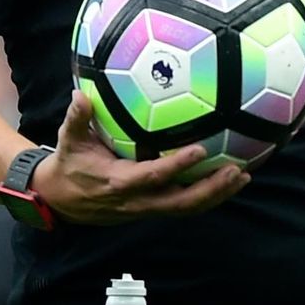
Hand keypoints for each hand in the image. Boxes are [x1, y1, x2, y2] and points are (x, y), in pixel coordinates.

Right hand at [35, 92, 249, 225]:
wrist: (61, 200)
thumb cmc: (69, 165)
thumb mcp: (67, 142)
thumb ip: (76, 118)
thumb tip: (80, 94)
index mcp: (118, 183)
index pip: (153, 177)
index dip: (177, 166)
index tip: (200, 150)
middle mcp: (137, 201)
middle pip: (181, 202)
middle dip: (211, 189)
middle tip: (237, 169)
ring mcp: (147, 209)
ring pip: (187, 208)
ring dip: (217, 195)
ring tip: (243, 176)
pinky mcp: (153, 209)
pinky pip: (184, 206)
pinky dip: (208, 196)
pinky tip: (228, 181)